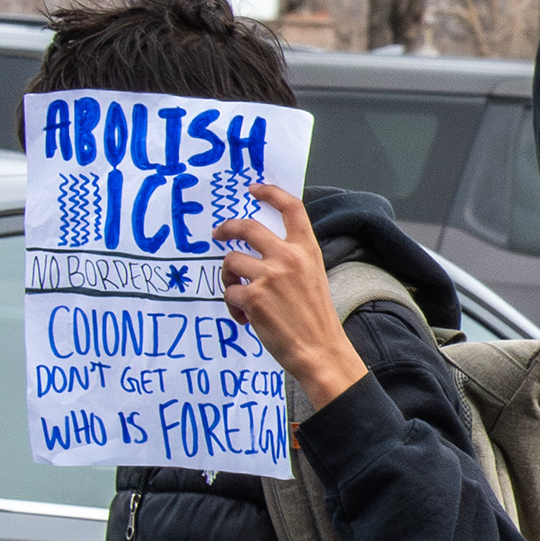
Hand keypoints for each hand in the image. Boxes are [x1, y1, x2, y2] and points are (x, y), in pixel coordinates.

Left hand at [216, 183, 362, 413]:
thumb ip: (292, 260)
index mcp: (308, 251)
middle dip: (226, 228)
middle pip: (247, 227)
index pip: (291, 209)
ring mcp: (269, 276)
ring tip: (240, 297)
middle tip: (218, 234)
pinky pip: (229, 292)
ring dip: (229, 279)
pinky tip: (246, 319)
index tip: (254, 189)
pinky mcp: (253, 297)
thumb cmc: (316, 320)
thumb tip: (259, 253)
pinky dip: (233, 306)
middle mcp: (288, 258)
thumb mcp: (313, 279)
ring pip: (231, 262)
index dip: (270, 193)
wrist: (321, 351)